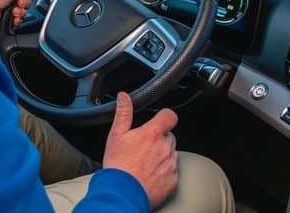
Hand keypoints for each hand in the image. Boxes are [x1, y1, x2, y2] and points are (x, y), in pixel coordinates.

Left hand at [0, 0, 35, 26]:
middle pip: (26, 1)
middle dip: (24, 3)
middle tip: (18, 2)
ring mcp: (10, 8)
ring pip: (23, 11)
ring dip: (19, 11)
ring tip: (13, 10)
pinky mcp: (9, 17)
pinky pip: (19, 19)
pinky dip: (17, 19)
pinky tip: (12, 17)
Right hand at [102, 92, 178, 207]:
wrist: (123, 193)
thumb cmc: (118, 165)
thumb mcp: (116, 135)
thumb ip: (123, 113)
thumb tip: (124, 97)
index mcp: (152, 134)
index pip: (170, 116)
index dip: (165, 116)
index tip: (159, 120)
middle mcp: (165, 147)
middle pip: (169, 136)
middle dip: (159, 139)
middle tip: (144, 147)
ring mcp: (171, 164)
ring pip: (172, 153)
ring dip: (163, 155)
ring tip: (145, 162)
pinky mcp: (173, 181)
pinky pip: (173, 171)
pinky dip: (164, 171)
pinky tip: (150, 174)